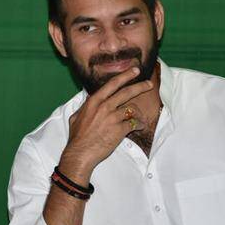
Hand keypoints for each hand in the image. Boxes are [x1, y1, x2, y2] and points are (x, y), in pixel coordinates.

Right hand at [59, 67, 152, 182]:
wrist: (80, 153)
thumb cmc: (77, 137)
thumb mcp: (76, 117)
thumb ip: (84, 106)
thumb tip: (88, 99)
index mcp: (93, 102)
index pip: (112, 84)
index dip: (124, 76)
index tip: (134, 71)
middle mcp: (104, 107)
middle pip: (126, 92)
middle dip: (139, 86)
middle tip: (148, 83)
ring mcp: (112, 118)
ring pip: (131, 109)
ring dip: (138, 113)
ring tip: (140, 117)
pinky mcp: (119, 130)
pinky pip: (134, 124)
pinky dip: (138, 125)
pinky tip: (138, 126)